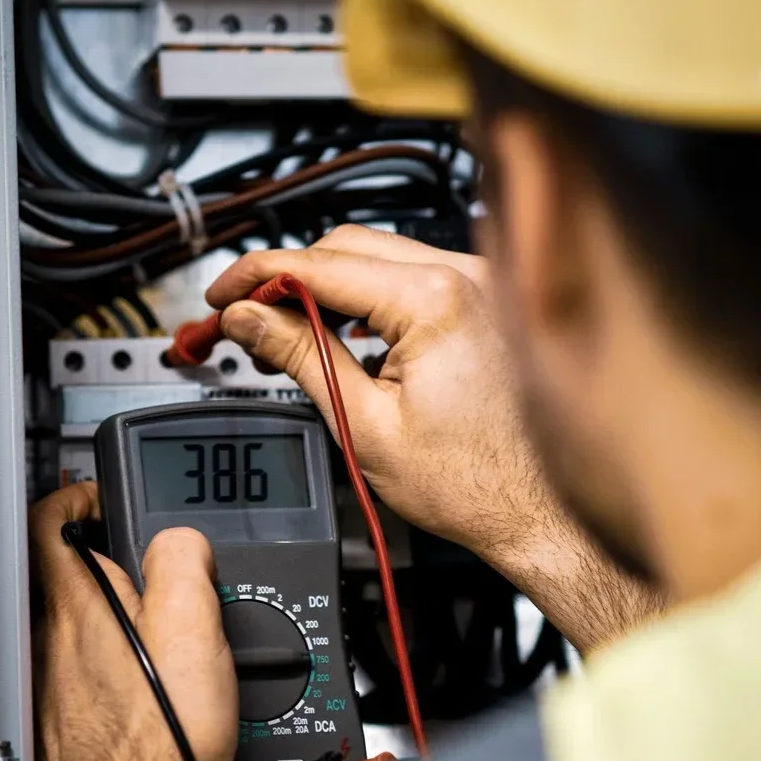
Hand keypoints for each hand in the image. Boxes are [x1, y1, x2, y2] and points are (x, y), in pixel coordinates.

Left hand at [11, 484, 237, 760]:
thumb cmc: (157, 742)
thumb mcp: (190, 628)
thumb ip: (181, 563)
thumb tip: (179, 539)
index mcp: (79, 607)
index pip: (48, 522)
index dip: (73, 495)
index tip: (98, 493)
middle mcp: (54, 642)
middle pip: (63, 572)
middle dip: (103, 554)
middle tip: (145, 555)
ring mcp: (55, 685)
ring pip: (76, 623)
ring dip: (112, 608)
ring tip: (163, 618)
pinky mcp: (67, 724)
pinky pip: (86, 669)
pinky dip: (114, 658)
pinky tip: (152, 683)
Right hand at [208, 225, 662, 649]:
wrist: (538, 513)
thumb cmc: (473, 484)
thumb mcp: (364, 423)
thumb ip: (301, 356)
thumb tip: (250, 318)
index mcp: (434, 299)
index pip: (318, 263)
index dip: (256, 277)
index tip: (222, 294)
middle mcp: (466, 276)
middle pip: (346, 247)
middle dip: (287, 279)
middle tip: (246, 318)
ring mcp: (483, 285)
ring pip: (380, 258)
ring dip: (327, 287)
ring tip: (289, 332)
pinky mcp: (487, 303)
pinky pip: (413, 279)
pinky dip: (369, 298)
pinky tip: (345, 333)